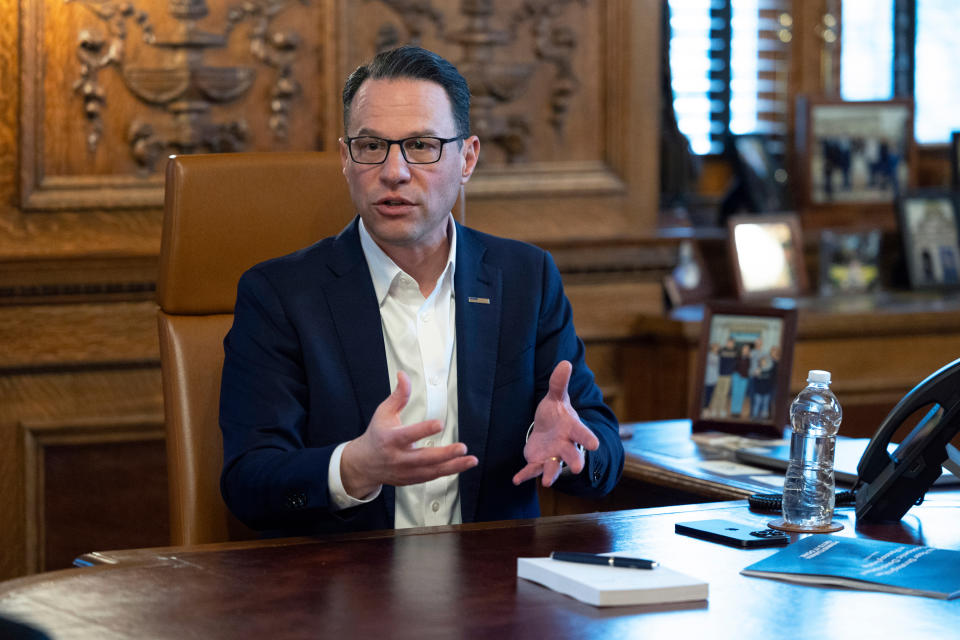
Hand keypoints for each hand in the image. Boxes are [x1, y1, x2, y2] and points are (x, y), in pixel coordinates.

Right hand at [340, 371, 477, 497]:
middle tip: (462, 448)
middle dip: (445, 454)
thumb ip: (398, 395)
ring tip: (470, 459)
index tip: (439, 424)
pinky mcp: (412, 479)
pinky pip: (432, 477)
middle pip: (424, 457)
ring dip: (453, 466)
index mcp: (390, 439)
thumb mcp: (384, 413)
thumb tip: (403, 375)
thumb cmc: (377, 435)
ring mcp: (406, 471)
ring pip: (432, 470)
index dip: (424, 430)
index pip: (408, 435)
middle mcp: (399, 457)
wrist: (365, 463)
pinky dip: (448, 471)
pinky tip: (462, 464)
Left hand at [512, 361, 599, 487]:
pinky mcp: (538, 462)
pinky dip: (525, 475)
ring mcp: (553, 456)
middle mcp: (565, 445)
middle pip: (572, 454)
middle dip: (575, 461)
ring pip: (554, 467)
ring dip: (551, 474)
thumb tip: (565, 363)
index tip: (594, 444)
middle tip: (577, 468)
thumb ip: (559, 383)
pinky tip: (516, 480)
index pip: (582, 433)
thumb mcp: (556, 397)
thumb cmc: (556, 414)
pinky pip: (532, 470)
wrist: (549, 430)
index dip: (588, 438)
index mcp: (572, 428)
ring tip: (547, 483)